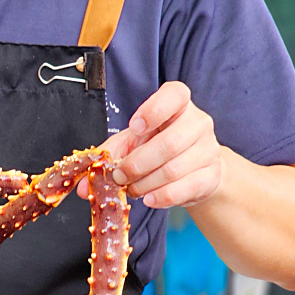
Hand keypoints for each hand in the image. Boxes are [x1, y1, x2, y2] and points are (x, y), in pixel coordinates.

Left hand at [79, 82, 223, 208]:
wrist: (192, 170)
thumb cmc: (157, 148)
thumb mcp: (130, 144)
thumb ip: (105, 158)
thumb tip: (83, 188)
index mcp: (178, 104)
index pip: (175, 95)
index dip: (153, 110)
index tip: (134, 127)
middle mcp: (197, 122)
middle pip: (169, 143)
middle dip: (137, 164)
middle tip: (119, 176)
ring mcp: (209, 149)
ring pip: (174, 169)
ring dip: (145, 184)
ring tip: (132, 189)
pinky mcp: (212, 174)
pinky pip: (185, 188)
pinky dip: (162, 197)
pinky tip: (149, 198)